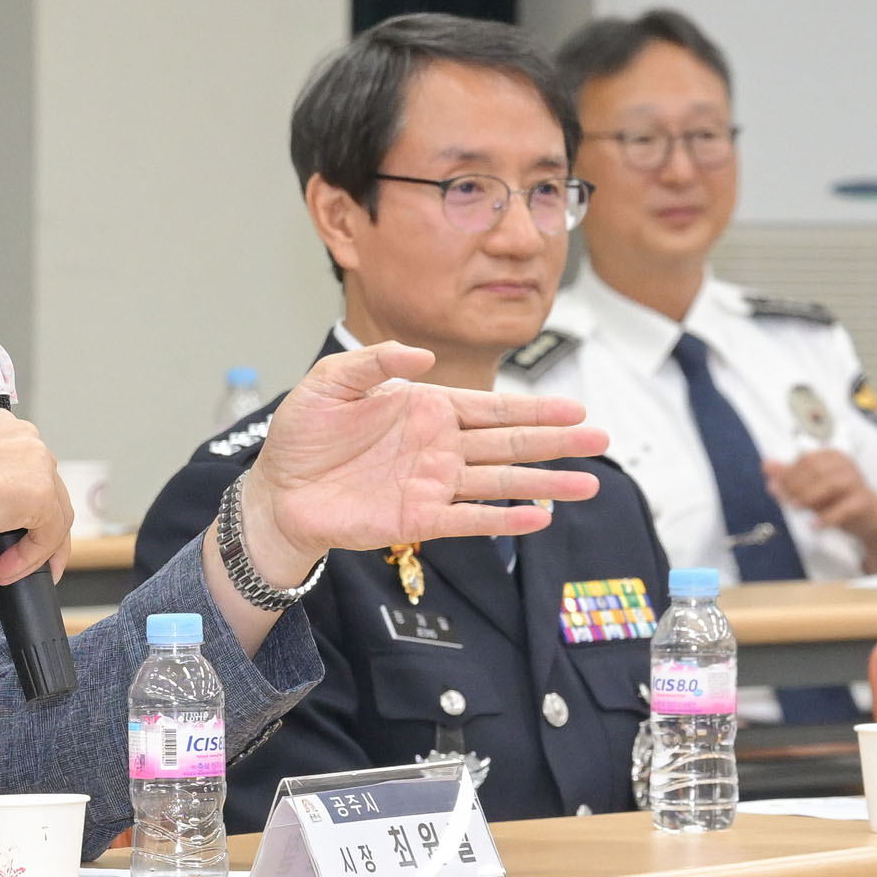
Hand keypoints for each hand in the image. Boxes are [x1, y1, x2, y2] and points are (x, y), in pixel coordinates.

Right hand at [0, 408, 71, 591]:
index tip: (11, 538)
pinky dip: (30, 559)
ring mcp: (35, 460)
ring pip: (54, 514)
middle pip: (48, 490)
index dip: (20, 509)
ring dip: (32, 549)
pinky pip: (49, 535)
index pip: (25, 469)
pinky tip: (2, 572)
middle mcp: (20, 434)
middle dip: (33, 531)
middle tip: (17, 564)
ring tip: (4, 573)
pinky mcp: (40, 491)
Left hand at [236, 342, 609, 583]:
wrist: (276, 490)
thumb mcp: (330, 382)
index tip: (574, 409)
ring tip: (587, 485)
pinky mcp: (418, 518)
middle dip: (555, 441)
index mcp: (424, 409)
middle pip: (509, 443)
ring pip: (500, 483)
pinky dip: (503, 520)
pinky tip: (537, 518)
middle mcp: (438, 446)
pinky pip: (469, 519)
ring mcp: (432, 484)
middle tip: (600, 438)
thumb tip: (423, 357)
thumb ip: (375, 363)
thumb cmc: (301, 435)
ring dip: (544, 483)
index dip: (533, 409)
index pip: (490, 407)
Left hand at [764, 449, 876, 567]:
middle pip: (816, 469)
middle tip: (786, 501)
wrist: (868, 517)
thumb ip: (787, 476)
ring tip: (795, 509)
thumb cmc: (835, 499)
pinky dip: (826, 517)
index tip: (776, 489)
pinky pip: (844, 508)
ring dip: (808, 497)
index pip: (805, 460)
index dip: (787, 474)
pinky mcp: (864, 501)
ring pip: (830, 484)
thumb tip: (766, 465)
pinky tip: (814, 525)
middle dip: (795, 485)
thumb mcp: (809, 487)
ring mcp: (857, 482)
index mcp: (831, 457)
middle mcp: (845, 465)